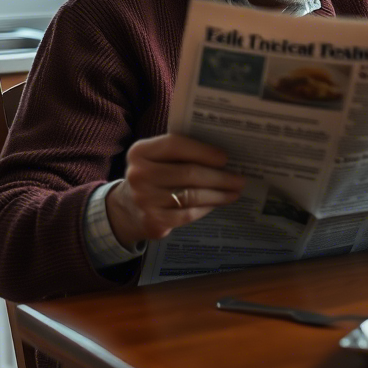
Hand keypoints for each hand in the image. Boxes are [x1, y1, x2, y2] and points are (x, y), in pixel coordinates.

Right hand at [105, 133, 246, 248]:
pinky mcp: (153, 221)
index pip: (175, 145)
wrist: (127, 208)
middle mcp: (138, 174)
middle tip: (240, 179)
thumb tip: (224, 156)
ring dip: (218, 194)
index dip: (203, 151)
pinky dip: (206, 208)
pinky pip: (188, 214)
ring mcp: (144, 200)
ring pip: (192, 195)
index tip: (225, 158)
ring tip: (234, 192)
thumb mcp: (157, 158)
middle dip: (220, 176)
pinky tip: (216, 204)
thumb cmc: (154, 175)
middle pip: (189, 173)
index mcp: (140, 151)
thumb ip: (181, 151)